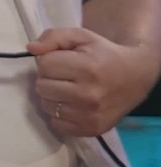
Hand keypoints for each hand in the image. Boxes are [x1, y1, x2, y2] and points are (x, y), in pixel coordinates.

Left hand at [27, 27, 155, 136]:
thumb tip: (31, 49)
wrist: (134, 77)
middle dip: (48, 77)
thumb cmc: (103, 54)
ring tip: (68, 88)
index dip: (49, 59)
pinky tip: (71, 103)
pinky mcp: (91, 130)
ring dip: (52, 95)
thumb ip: (54, 37)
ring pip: (46, 105)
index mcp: (87, 68)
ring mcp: (89, 116)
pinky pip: (56, 123)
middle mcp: (88, 95)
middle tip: (65, 74)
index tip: (63, 60)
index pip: (44, 64)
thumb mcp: (81, 36)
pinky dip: (58, 113)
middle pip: (41, 86)